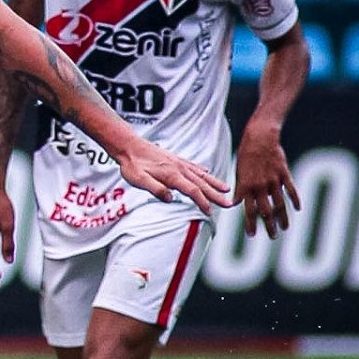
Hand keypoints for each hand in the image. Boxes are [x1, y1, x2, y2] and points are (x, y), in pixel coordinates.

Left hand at [115, 137, 232, 215]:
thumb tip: (170, 199)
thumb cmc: (132, 164)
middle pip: (202, 184)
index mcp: (172, 175)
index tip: (210, 212)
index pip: (192, 191)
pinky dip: (202, 170)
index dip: (202, 202)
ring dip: (214, 182)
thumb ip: (155, 189)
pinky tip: (207, 171)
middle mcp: (179, 168)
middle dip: (216, 195)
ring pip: (201, 174)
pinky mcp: (175, 159)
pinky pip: (193, 165)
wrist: (129, 146)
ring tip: (226, 189)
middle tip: (229, 203)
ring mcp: (178, 163)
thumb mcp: (139, 180)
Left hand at [233, 126, 299, 237]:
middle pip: (265, 211)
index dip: (250, 224)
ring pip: (279, 203)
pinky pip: (291, 189)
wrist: (260, 137)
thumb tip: (236, 204)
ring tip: (284, 228)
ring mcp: (273, 180)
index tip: (251, 235)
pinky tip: (298, 208)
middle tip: (271, 237)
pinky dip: (295, 199)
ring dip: (282, 217)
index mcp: (246, 186)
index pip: (248, 210)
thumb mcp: (238, 171)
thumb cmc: (246, 154)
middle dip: (268, 226)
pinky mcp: (284, 174)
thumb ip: (240, 189)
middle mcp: (260, 186)